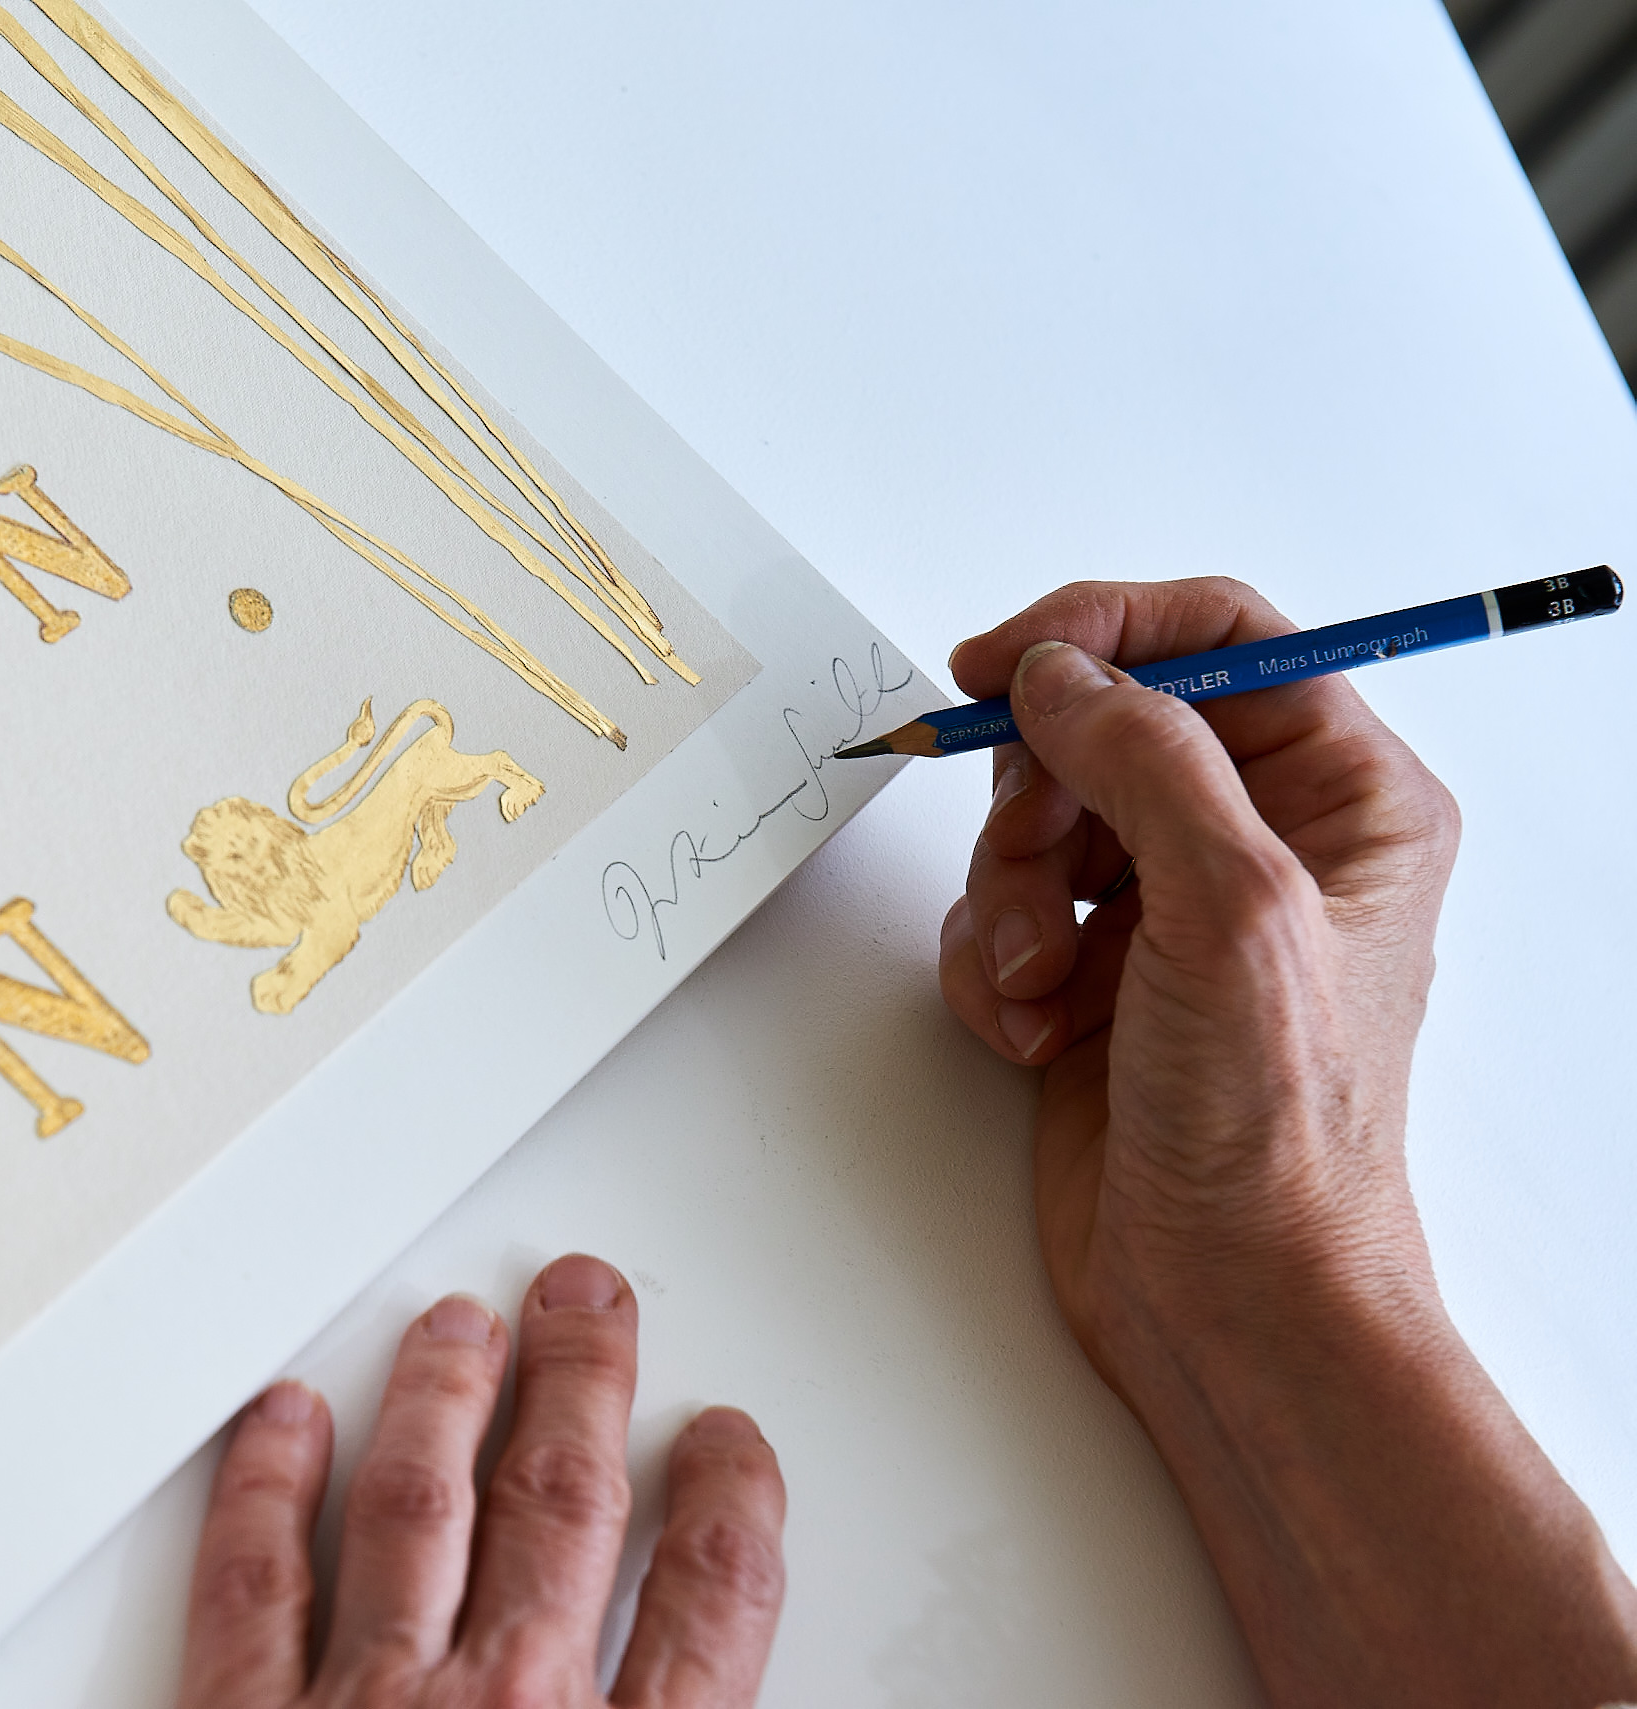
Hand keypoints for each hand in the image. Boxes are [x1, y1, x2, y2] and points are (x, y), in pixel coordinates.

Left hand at [178, 1255, 785, 1708]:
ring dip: (439, 1398)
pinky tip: (285, 1420)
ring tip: (456, 1325)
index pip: (706, 1601)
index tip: (721, 1443)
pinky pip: (255, 1587)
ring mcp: (364, 1708)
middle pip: (558, 1510)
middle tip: (585, 1305)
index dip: (725, 1503)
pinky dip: (267, 1490)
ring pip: (415, 1507)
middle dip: (579, 1387)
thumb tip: (705, 1701)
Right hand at [937, 578, 1636, 1706]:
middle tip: (1030, 866)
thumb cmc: (1275, 1133)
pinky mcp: (1096, 976)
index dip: (1107, 629)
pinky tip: (1029, 1030)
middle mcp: (1263, 841)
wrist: (1227, 1300)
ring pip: (1036, 819)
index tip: (1008, 661)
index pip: (1222, 637)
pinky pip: (999, 910)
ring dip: (1005, 896)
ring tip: (1035, 980)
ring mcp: (1172, 912)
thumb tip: (1064, 672)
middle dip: (1040, 798)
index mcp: (1347, 800)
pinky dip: (990, 963)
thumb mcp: (1232, 911)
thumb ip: (1149, 758)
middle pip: (1105, 726)